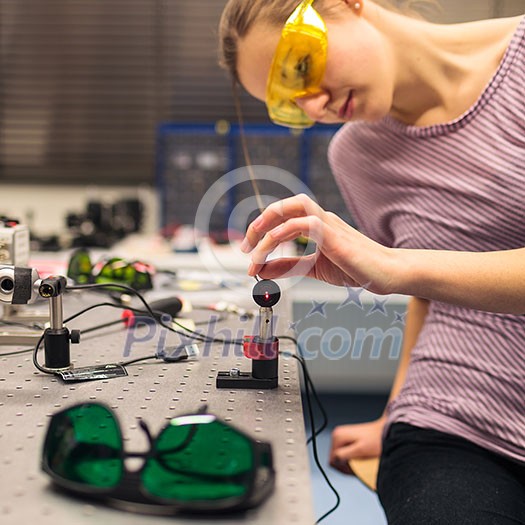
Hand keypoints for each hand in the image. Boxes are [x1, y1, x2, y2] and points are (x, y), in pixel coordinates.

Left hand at [240, 194, 399, 293]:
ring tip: (254, 250)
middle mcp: (322, 220)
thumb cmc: (357, 268)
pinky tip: (275, 244)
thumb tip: (262, 270)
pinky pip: (308, 223)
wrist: (387, 274)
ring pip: (294, 209)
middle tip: (246, 245)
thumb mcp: (313, 268)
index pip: (284, 216)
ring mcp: (329, 225)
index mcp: (317, 225)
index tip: (249, 250)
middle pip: (287, 205)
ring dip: (268, 228)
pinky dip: (286, 231)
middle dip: (260, 221)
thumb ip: (288, 266)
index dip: (262, 229)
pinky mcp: (336, 236)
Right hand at [329, 418, 384, 474]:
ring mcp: (342, 437)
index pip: (332, 459)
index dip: (343, 468)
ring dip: (349, 462)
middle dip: (346, 465)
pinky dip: (352, 458)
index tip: (354, 469)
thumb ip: (346, 455)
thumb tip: (334, 460)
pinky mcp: (347, 439)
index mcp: (338, 436)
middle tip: (359, 467)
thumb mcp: (360, 450)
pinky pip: (345, 453)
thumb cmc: (376, 440)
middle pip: (335, 458)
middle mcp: (337, 435)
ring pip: (340, 457)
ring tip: (361, 462)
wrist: (384, 431)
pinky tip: (360, 458)